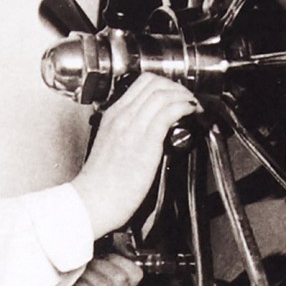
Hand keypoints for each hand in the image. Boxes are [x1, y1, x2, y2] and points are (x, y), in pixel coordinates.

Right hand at [70, 75, 200, 236]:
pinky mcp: (145, 141)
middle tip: (187, 99)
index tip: (175, 94)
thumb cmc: (102, 183)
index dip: (164, 84)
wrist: (93, 201)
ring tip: (193, 106)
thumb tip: (150, 130)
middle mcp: (122, 116)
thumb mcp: (111, 147)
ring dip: (184, 96)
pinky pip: (169, 112)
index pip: (141, 83)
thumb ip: (128, 133)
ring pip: (163, 94)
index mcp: (113, 115)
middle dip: (176, 86)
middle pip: (154, 83)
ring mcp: (133, 127)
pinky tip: (191, 113)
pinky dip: (184, 107)